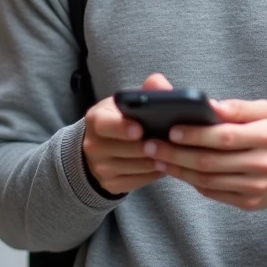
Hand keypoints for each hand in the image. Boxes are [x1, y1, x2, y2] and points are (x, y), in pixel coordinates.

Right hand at [82, 73, 171, 195]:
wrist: (98, 147)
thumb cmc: (118, 120)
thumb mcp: (124, 103)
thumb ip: (144, 92)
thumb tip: (158, 82)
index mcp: (95, 120)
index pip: (105, 125)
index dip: (122, 128)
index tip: (140, 129)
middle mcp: (93, 145)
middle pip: (126, 149)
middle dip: (151, 145)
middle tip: (173, 141)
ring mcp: (100, 168)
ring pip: (137, 166)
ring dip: (157, 159)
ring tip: (173, 151)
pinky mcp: (110, 185)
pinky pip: (139, 181)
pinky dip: (155, 172)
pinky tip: (164, 162)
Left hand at [144, 97, 266, 210]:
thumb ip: (239, 108)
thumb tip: (210, 106)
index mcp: (266, 137)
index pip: (225, 136)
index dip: (196, 134)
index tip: (172, 129)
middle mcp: (261, 164)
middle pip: (211, 161)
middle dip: (176, 154)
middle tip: (151, 145)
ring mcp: (255, 187)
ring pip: (208, 180)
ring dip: (178, 170)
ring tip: (157, 158)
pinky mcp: (249, 202)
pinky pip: (214, 193)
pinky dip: (192, 182)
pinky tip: (177, 171)